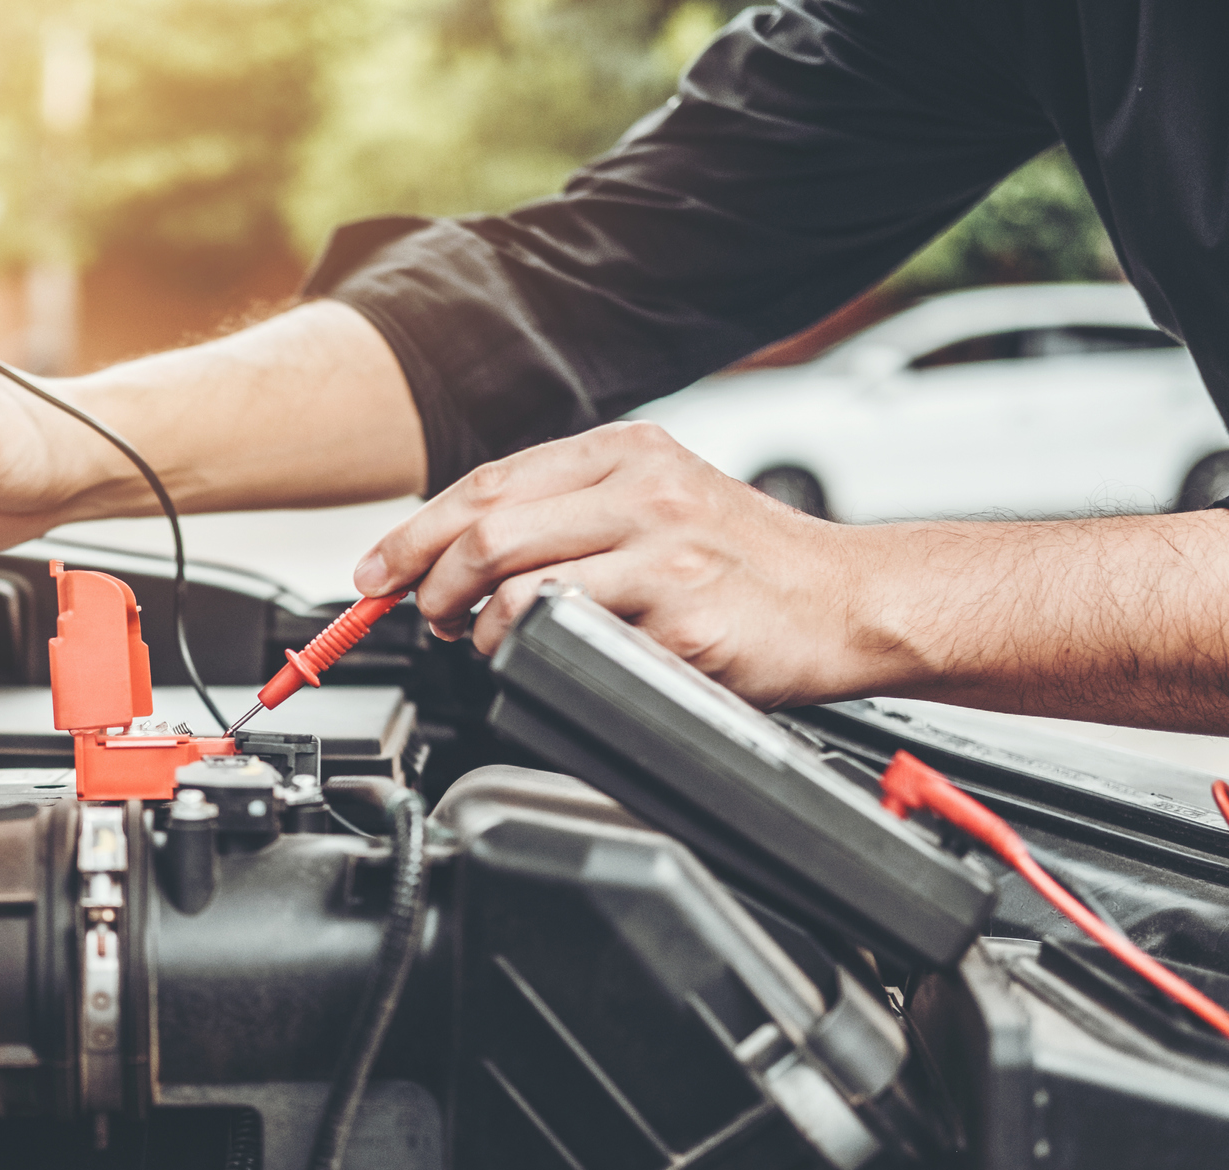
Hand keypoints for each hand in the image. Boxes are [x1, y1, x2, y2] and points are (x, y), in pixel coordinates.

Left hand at [352, 421, 893, 706]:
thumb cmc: (750, 565)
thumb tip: (461, 550)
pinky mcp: (681, 617)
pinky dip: (536, 653)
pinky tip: (546, 657)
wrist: (851, 602)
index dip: (415, 532)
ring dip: (477, 626)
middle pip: (486, 531)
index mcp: (629, 453)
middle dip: (429, 583)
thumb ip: (572, 514)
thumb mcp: (661, 503)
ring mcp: (664, 553)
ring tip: (486, 642)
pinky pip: (572, 636)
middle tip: (425, 617)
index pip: (488, 484)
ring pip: (515, 584)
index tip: (377, 571)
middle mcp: (643, 490)